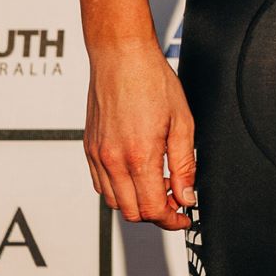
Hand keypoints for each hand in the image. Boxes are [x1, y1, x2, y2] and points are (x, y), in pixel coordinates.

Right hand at [85, 41, 194, 229]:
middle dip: (155, 214)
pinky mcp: (89, 148)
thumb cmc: (152, 81)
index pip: (152, 209)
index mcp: (139, 155)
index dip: (171, 219)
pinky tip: (138, 175)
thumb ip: (184, 165)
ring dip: (137, 203)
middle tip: (175, 202)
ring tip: (159, 186)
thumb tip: (187, 196)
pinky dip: (119, 190)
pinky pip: (101, 184)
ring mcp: (98, 155)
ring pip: (114, 202)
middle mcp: (113, 160)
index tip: (183, 216)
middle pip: (131, 212)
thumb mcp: (182, 122)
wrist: (121, 57)